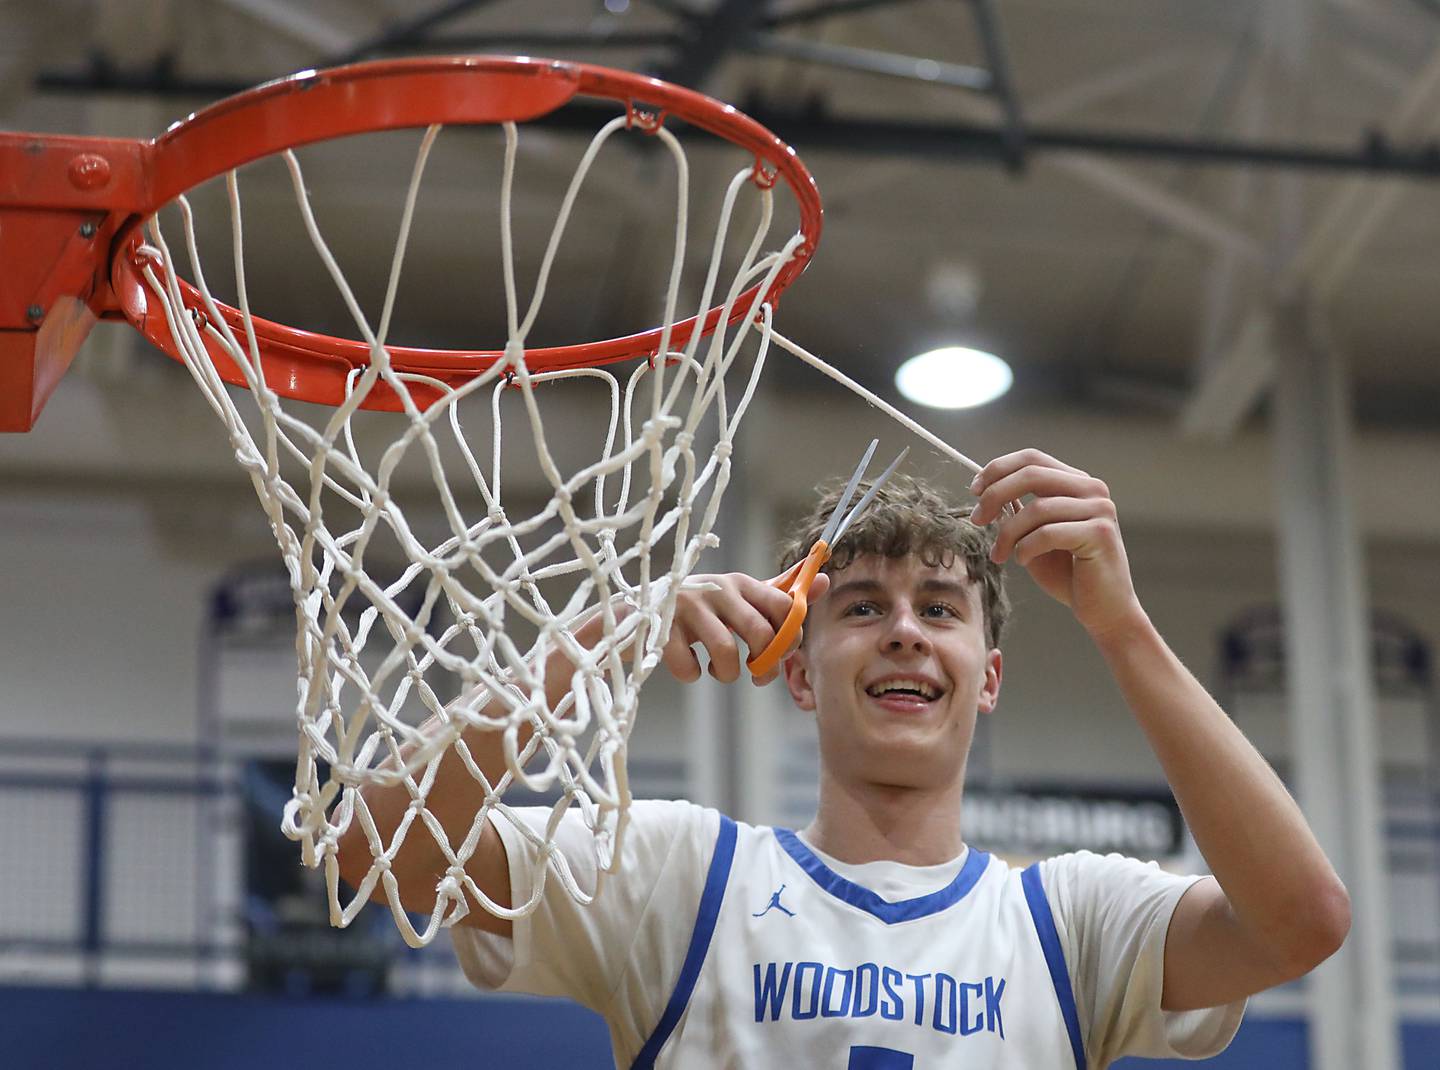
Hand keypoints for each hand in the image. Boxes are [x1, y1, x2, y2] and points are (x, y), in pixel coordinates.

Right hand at [663, 571, 830, 685]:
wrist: (643, 608)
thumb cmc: (704, 606)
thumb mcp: (742, 595)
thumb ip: (781, 592)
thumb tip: (825, 580)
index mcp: (742, 582)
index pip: (785, 606)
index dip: (790, 637)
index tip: (782, 653)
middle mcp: (717, 589)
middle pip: (761, 633)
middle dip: (766, 666)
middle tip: (758, 675)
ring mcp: (688, 608)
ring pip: (726, 653)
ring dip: (727, 674)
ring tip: (721, 671)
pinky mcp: (663, 629)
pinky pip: (689, 667)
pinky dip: (693, 674)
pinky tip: (691, 666)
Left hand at [969, 449, 1144, 639]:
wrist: (1103, 610)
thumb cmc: (1068, 575)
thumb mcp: (1034, 536)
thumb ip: (1017, 512)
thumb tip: (986, 491)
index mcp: (1076, 483)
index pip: (1032, 458)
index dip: (998, 469)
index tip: (974, 490)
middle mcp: (1092, 489)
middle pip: (1031, 474)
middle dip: (995, 495)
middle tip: (977, 520)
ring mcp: (1100, 509)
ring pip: (1036, 509)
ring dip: (1007, 534)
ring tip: (999, 555)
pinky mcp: (1100, 533)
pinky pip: (1048, 533)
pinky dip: (1026, 548)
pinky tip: (1022, 561)